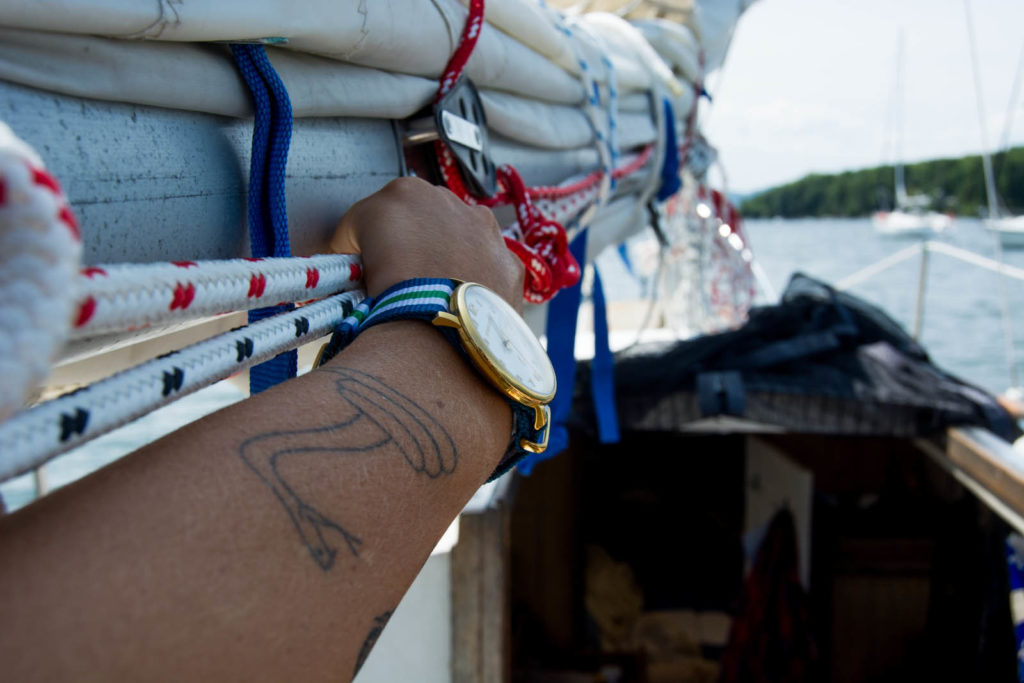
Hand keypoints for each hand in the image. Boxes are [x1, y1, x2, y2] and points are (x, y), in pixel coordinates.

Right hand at [330, 177, 524, 310]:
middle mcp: (452, 201)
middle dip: (413, 245)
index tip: (368, 269)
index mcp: (405, 192)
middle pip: (424, 223)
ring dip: (449, 259)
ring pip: (462, 241)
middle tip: (401, 281)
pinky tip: (463, 303)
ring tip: (434, 294)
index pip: (379, 215)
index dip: (370, 244)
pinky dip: (476, 282)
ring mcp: (487, 231)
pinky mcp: (510, 264)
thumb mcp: (347, 260)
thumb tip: (350, 262)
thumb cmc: (389, 292)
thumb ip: (349, 250)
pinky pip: (489, 270)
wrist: (439, 332)